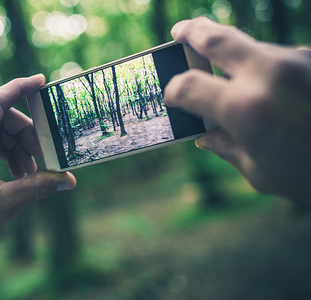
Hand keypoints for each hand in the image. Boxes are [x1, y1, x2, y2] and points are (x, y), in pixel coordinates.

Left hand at [0, 75, 75, 262]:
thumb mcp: (5, 204)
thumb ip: (39, 186)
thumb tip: (70, 180)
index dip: (19, 89)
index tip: (40, 81)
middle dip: (24, 135)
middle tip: (43, 157)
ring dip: (15, 145)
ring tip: (30, 171)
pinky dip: (2, 151)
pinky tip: (17, 171)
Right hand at [164, 17, 310, 203]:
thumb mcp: (260, 172)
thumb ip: (226, 147)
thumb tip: (205, 136)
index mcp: (246, 109)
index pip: (190, 86)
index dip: (174, 90)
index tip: (171, 95)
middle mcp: (269, 75)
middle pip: (218, 38)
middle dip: (193, 32)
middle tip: (180, 32)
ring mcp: (296, 61)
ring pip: (252, 48)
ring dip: (235, 57)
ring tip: (229, 76)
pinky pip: (279, 58)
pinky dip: (265, 68)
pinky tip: (269, 90)